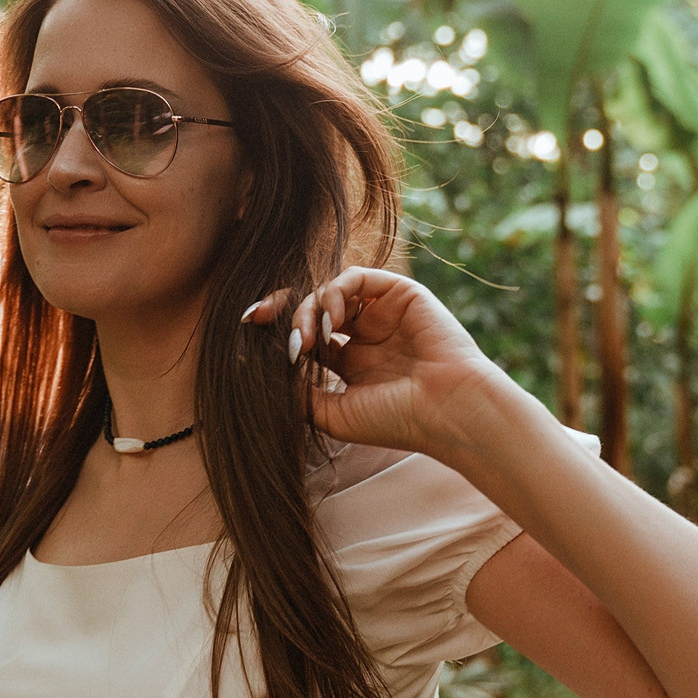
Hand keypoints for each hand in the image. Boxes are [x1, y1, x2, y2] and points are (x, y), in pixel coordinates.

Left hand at [244, 267, 516, 461]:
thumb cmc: (396, 420)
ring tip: (310, 338)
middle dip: (284, 312)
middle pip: (312, 310)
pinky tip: (331, 320)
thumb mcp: (332, 415)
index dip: (279, 331)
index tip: (250, 327)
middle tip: (265, 322)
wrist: (447, 410)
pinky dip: (333, 292)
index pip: (307, 338)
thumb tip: (265, 370)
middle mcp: (367, 336)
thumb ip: (298, 392)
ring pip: (329, 292)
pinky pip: (356, 277)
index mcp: (352, 366)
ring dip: (309, 309)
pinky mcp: (400, 293)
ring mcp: (382, 314)